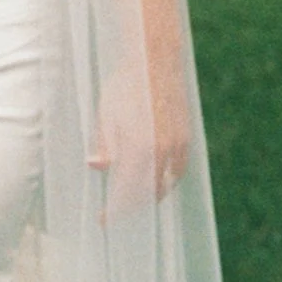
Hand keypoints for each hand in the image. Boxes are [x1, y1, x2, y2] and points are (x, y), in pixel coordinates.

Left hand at [90, 63, 192, 219]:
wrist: (155, 62)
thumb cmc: (126, 86)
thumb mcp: (106, 114)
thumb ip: (104, 145)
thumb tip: (96, 167)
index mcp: (139, 147)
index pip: (126, 192)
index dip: (114, 210)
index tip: (103, 219)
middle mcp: (161, 151)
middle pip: (146, 195)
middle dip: (129, 207)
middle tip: (115, 212)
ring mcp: (177, 146)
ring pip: (164, 186)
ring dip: (147, 197)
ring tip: (130, 200)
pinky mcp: (186, 138)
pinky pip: (177, 172)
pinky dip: (165, 182)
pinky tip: (153, 183)